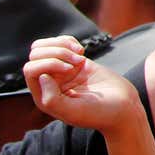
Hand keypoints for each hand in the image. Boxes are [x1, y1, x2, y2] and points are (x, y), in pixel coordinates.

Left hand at [23, 36, 142, 133]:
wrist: (123, 106)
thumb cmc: (99, 112)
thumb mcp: (74, 112)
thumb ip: (52, 99)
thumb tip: (42, 77)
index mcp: (44, 96)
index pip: (31, 69)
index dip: (49, 63)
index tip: (71, 70)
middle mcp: (50, 83)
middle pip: (36, 55)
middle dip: (57, 52)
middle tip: (77, 61)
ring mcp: (62, 71)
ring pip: (46, 46)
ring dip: (63, 45)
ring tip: (80, 54)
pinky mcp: (75, 62)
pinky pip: (61, 43)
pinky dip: (70, 41)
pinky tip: (82, 51)